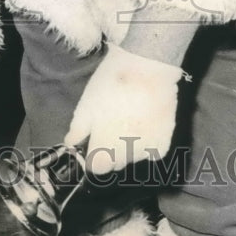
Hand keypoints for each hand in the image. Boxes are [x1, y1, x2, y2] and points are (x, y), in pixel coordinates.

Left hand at [64, 44, 185, 175]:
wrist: (147, 66)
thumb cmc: (111, 83)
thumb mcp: (86, 103)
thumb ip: (78, 129)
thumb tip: (71, 144)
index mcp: (104, 148)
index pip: (96, 168)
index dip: (93, 155)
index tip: (93, 142)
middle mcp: (126, 155)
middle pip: (115, 164)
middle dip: (110, 151)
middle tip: (111, 125)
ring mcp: (147, 150)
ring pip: (133, 158)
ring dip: (129, 148)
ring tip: (129, 121)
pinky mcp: (164, 143)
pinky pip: (152, 153)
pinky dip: (148, 145)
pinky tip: (145, 125)